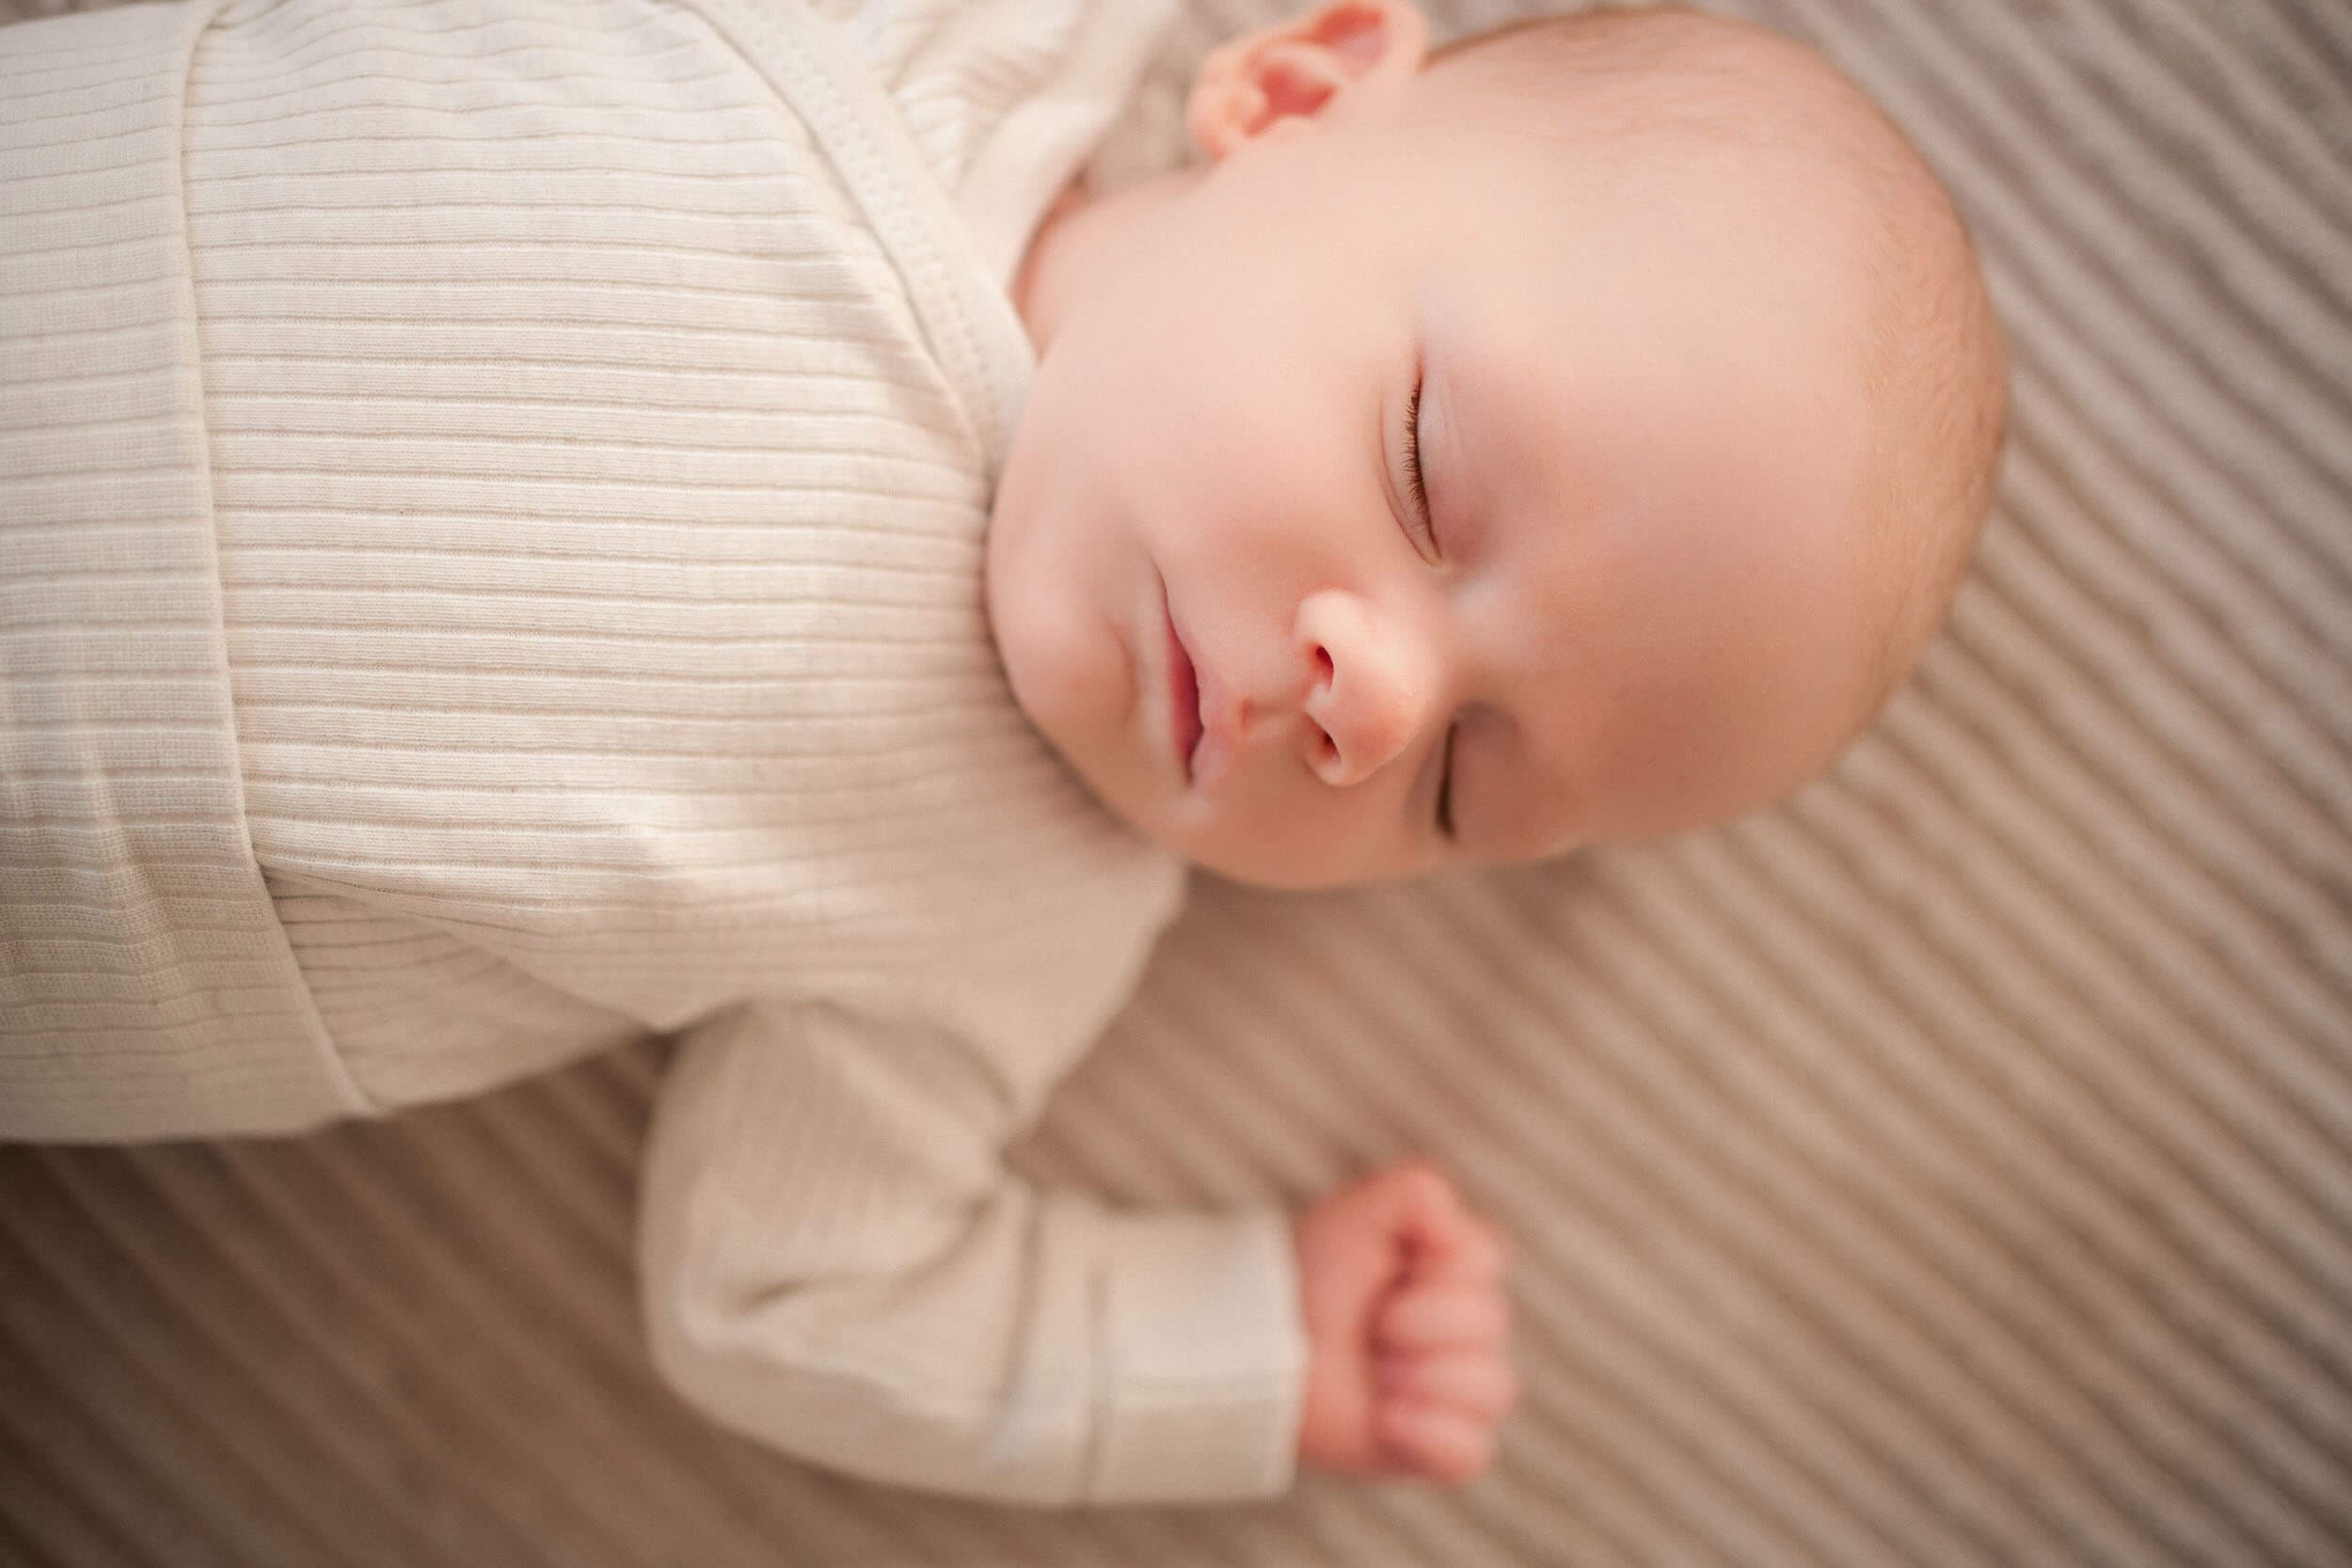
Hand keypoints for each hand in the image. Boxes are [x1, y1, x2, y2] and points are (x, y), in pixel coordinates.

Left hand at [1291, 1158, 1514, 1484]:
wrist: (1261, 1347)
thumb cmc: (1307, 1276)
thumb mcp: (1356, 1212)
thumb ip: (1418, 1192)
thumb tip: (1459, 1229)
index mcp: (1450, 1272)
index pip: (1486, 1262)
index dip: (1438, 1269)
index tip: (1390, 1271)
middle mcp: (1462, 1330)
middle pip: (1491, 1323)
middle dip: (1420, 1323)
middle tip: (1373, 1327)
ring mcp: (1451, 1390)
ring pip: (1492, 1388)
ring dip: (1423, 1378)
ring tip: (1377, 1376)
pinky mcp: (1434, 1447)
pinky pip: (1472, 1451)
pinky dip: (1429, 1435)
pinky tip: (1385, 1418)